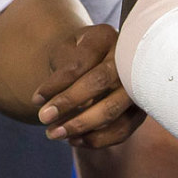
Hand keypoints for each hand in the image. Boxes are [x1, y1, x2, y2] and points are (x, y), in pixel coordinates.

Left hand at [35, 23, 144, 146]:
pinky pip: (123, 129)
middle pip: (101, 82)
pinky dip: (98, 139)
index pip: (81, 62)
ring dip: (81, 126)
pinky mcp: (141, 108)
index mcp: (106, 37)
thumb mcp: (64, 52)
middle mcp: (128, 57)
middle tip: (43, 119)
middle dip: (69, 103)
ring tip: (54, 134)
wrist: (97, 62)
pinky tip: (75, 140)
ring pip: (113, 109)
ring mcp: (138, 84)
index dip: (57, 84)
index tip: (36, 100)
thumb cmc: (76, 56)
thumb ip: (61, 71)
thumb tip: (52, 103)